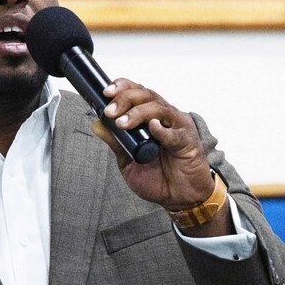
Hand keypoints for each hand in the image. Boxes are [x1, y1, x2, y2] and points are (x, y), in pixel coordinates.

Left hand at [93, 79, 232, 236]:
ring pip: (159, 108)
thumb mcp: (128, 161)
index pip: (137, 92)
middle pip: (146, 95)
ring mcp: (177, 127)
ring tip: (123, 123)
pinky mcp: (187, 142)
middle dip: (125, 99)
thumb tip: (97, 124)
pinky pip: (175, 132)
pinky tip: (153, 128)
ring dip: (138, 112)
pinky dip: (163, 130)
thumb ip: (115, 143)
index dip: (122, 87)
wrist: (179, 197)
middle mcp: (164, 116)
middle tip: (110, 111)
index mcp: (151, 116)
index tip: (106, 92)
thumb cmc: (158, 177)